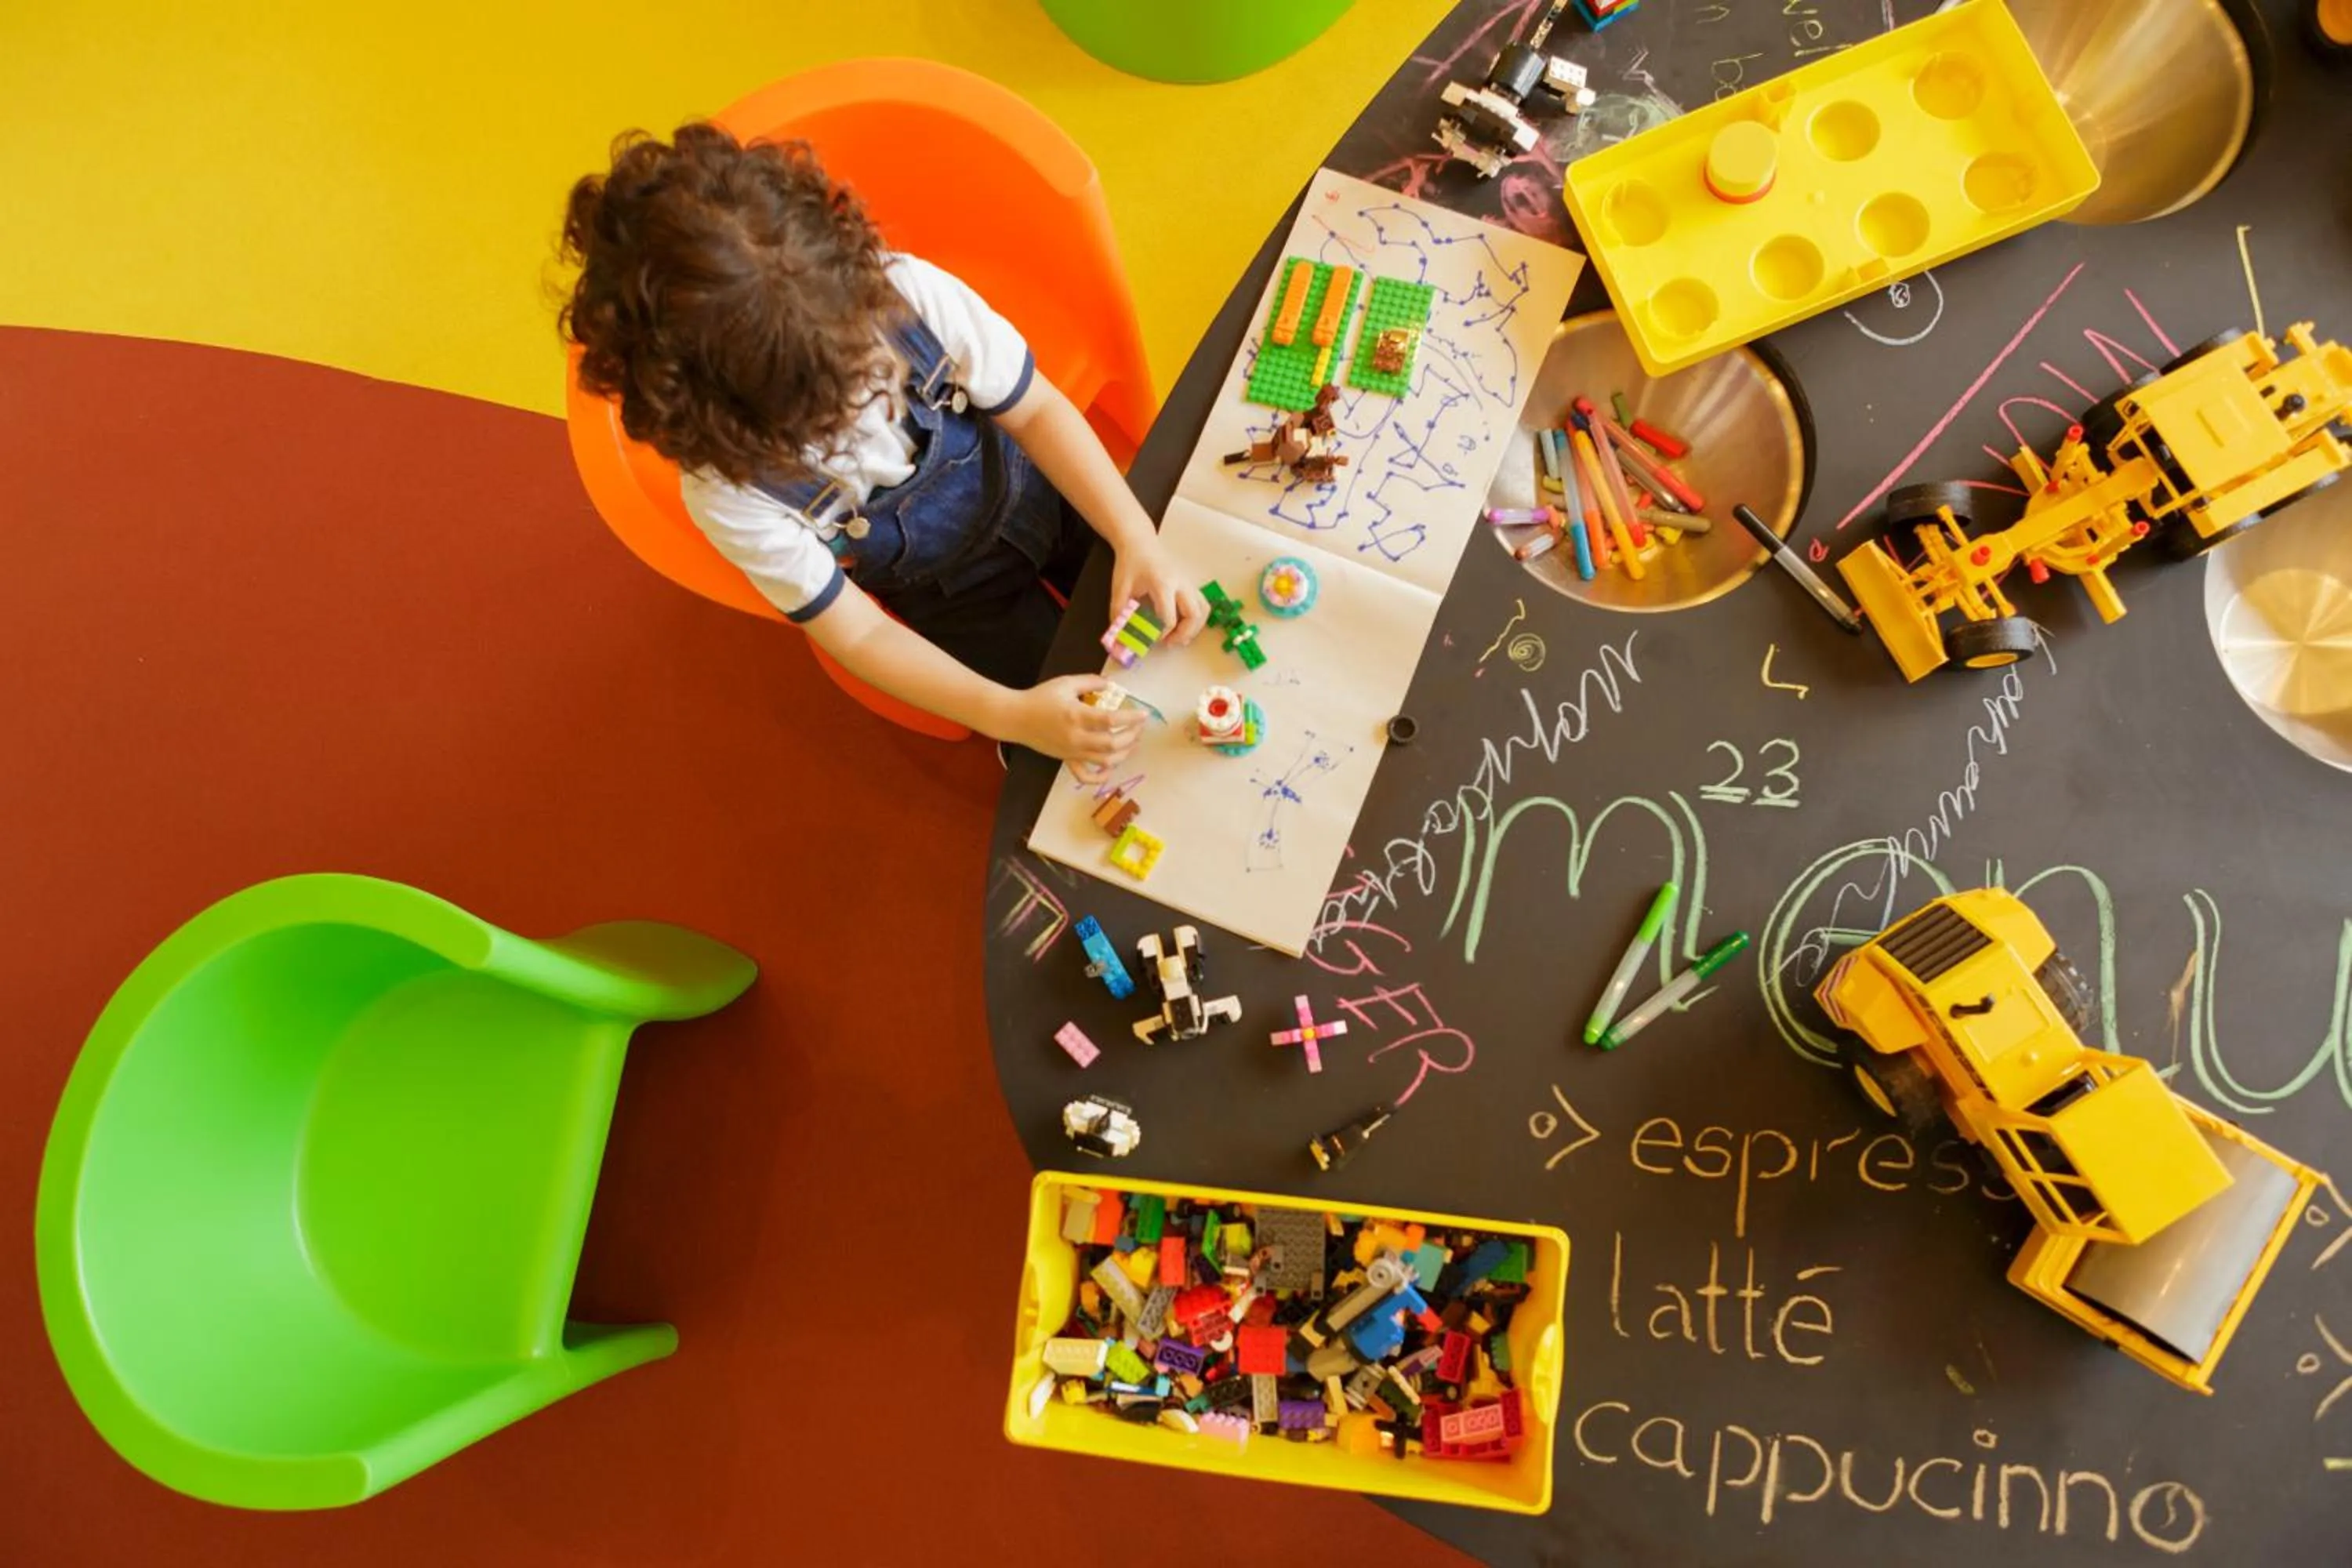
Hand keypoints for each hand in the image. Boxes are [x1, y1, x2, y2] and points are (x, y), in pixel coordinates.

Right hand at [1004, 674, 1145, 780]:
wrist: (1016, 718)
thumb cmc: (1040, 698)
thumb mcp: (1066, 683)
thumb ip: (1090, 682)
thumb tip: (1111, 684)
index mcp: (1077, 715)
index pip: (1111, 720)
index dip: (1131, 718)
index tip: (1143, 714)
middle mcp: (1077, 737)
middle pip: (1112, 743)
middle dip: (1131, 735)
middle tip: (1139, 727)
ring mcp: (1072, 752)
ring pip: (1105, 761)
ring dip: (1124, 754)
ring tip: (1132, 743)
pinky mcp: (1066, 760)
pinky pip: (1085, 776)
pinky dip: (1101, 777)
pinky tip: (1111, 768)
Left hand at [1111, 537, 1208, 647]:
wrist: (1140, 543)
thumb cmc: (1130, 563)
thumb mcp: (1120, 588)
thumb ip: (1119, 613)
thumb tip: (1120, 637)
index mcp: (1162, 583)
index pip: (1169, 617)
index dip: (1161, 633)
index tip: (1150, 638)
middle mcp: (1180, 583)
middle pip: (1194, 614)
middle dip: (1183, 634)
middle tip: (1169, 643)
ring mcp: (1188, 583)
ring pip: (1203, 610)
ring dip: (1194, 628)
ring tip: (1179, 637)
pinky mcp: (1190, 585)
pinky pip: (1202, 605)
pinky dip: (1197, 619)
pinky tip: (1184, 625)